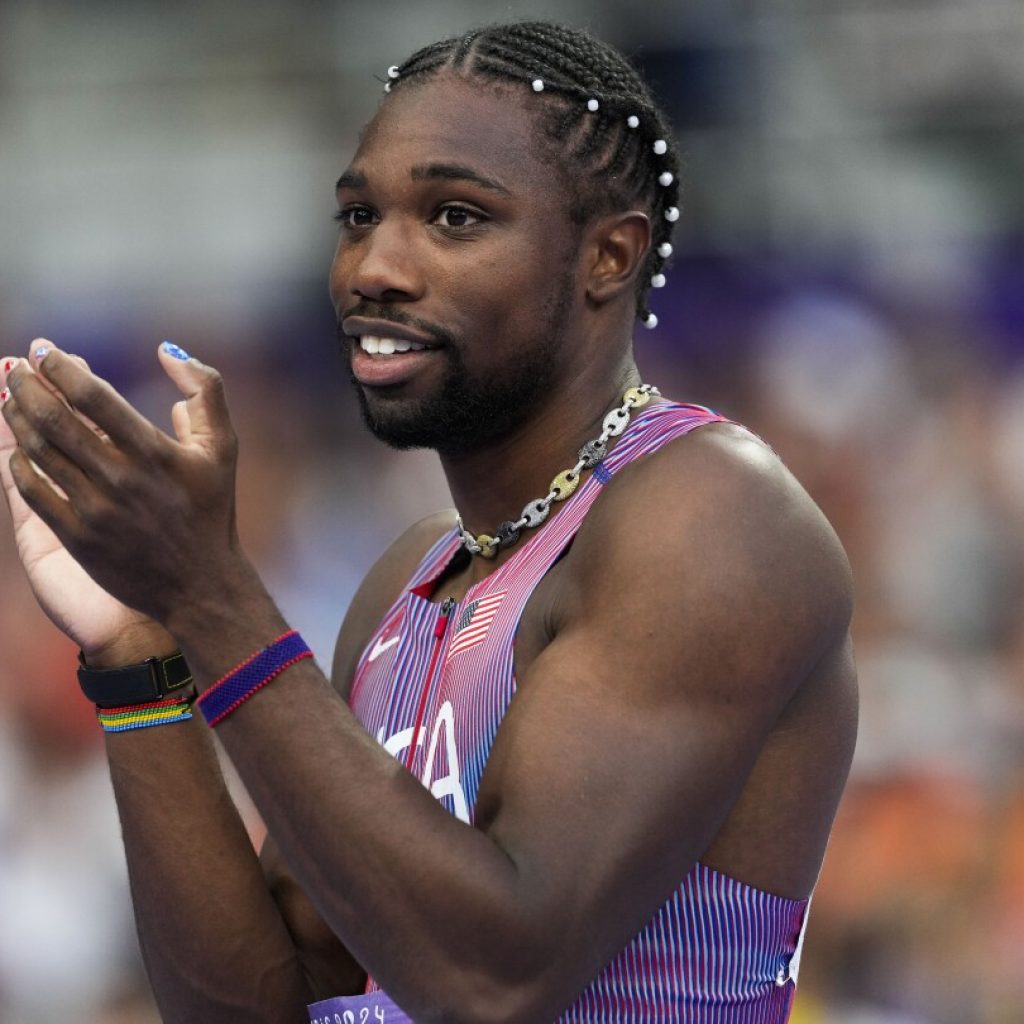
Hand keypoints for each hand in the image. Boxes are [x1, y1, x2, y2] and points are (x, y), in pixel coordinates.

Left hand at [0, 340, 246, 638]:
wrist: (200, 588)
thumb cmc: (212, 512)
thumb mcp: (223, 448)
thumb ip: (205, 391)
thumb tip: (164, 350)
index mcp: (155, 453)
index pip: (92, 396)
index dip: (61, 367)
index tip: (44, 350)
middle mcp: (121, 479)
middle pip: (55, 419)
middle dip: (27, 385)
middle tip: (16, 367)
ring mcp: (95, 509)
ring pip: (38, 451)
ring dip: (16, 417)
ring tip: (10, 397)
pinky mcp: (77, 538)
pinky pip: (32, 491)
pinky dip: (17, 462)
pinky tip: (15, 447)